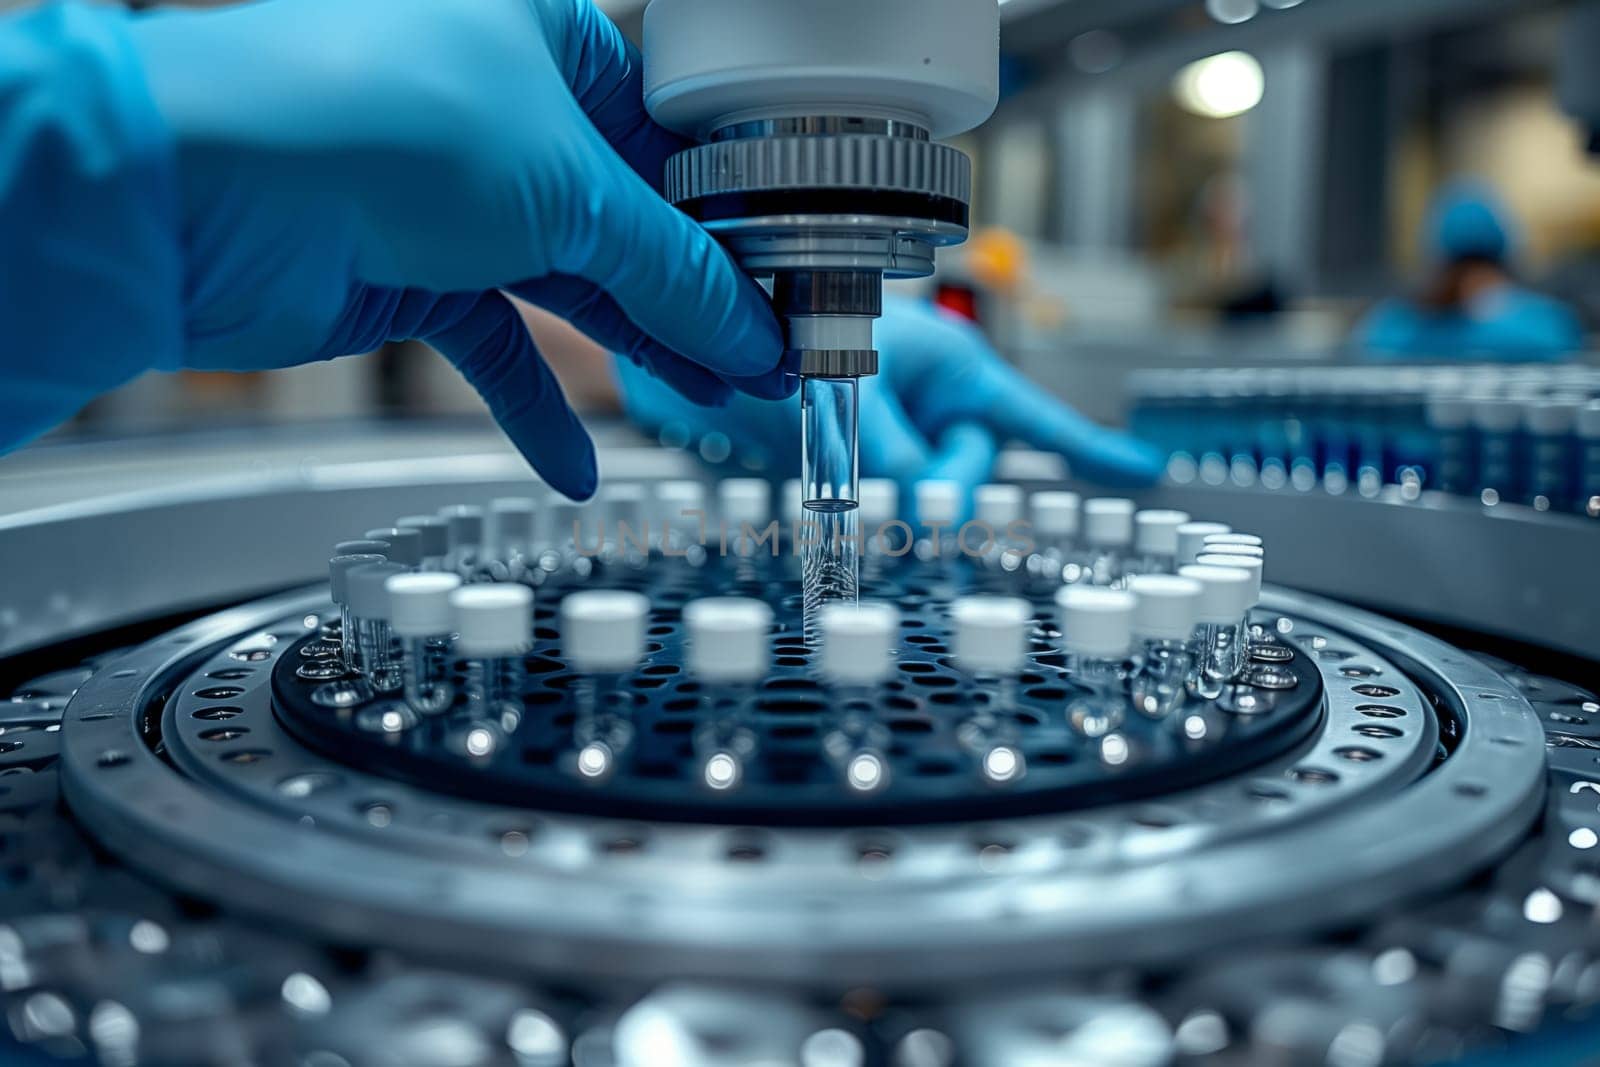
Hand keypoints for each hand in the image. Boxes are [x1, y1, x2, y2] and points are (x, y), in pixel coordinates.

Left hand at [126, 0, 786, 498]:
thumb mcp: (563, 185)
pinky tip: (577, 462)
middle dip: (703, 297)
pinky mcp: (408, 273)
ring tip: (722, 404)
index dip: (737, 218)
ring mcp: (450, 196)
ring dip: (645, 351)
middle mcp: (498, 107)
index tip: (791, 284)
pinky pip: (495, 345)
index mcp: (543, 34)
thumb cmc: (363, 118)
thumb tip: (754, 323)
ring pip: (576, 284)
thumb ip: (671, 266)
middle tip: (776, 360)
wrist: (194, 195)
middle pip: (630, 218)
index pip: (670, 137)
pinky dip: (535, 405)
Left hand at [616, 294, 1165, 516]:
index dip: (1090, 448)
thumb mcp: (848, 375)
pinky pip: (878, 501)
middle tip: (891, 473)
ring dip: (889, 495)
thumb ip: (888, 441)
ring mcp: (895, 439)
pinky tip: (870, 535)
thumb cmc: (780, 320)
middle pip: (969, 472)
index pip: (1036, 418)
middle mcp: (932, 406)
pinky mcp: (853, 466)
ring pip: (917, 495)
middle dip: (940, 480)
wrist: (698, 339)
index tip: (1144, 472)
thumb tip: (920, 504)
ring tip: (836, 444)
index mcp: (954, 367)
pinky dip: (872, 517)